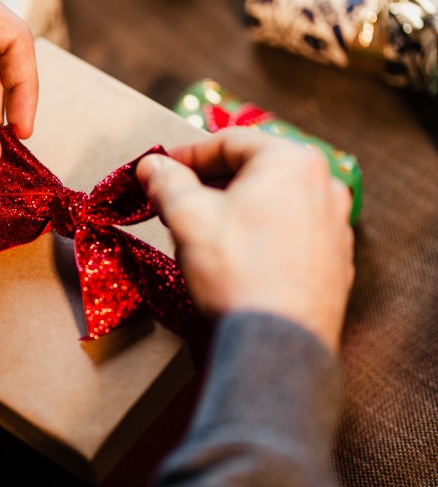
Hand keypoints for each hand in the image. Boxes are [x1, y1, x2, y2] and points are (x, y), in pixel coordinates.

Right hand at [137, 129, 354, 352]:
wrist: (275, 344)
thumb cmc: (236, 272)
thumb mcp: (187, 217)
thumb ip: (167, 182)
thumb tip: (152, 166)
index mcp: (293, 162)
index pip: (229, 142)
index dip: (186, 154)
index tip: (159, 168)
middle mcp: (325, 187)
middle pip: (254, 171)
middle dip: (210, 182)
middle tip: (175, 198)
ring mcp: (335, 227)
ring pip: (272, 203)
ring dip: (234, 208)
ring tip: (201, 229)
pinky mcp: (334, 263)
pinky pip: (289, 234)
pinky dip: (259, 236)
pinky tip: (234, 258)